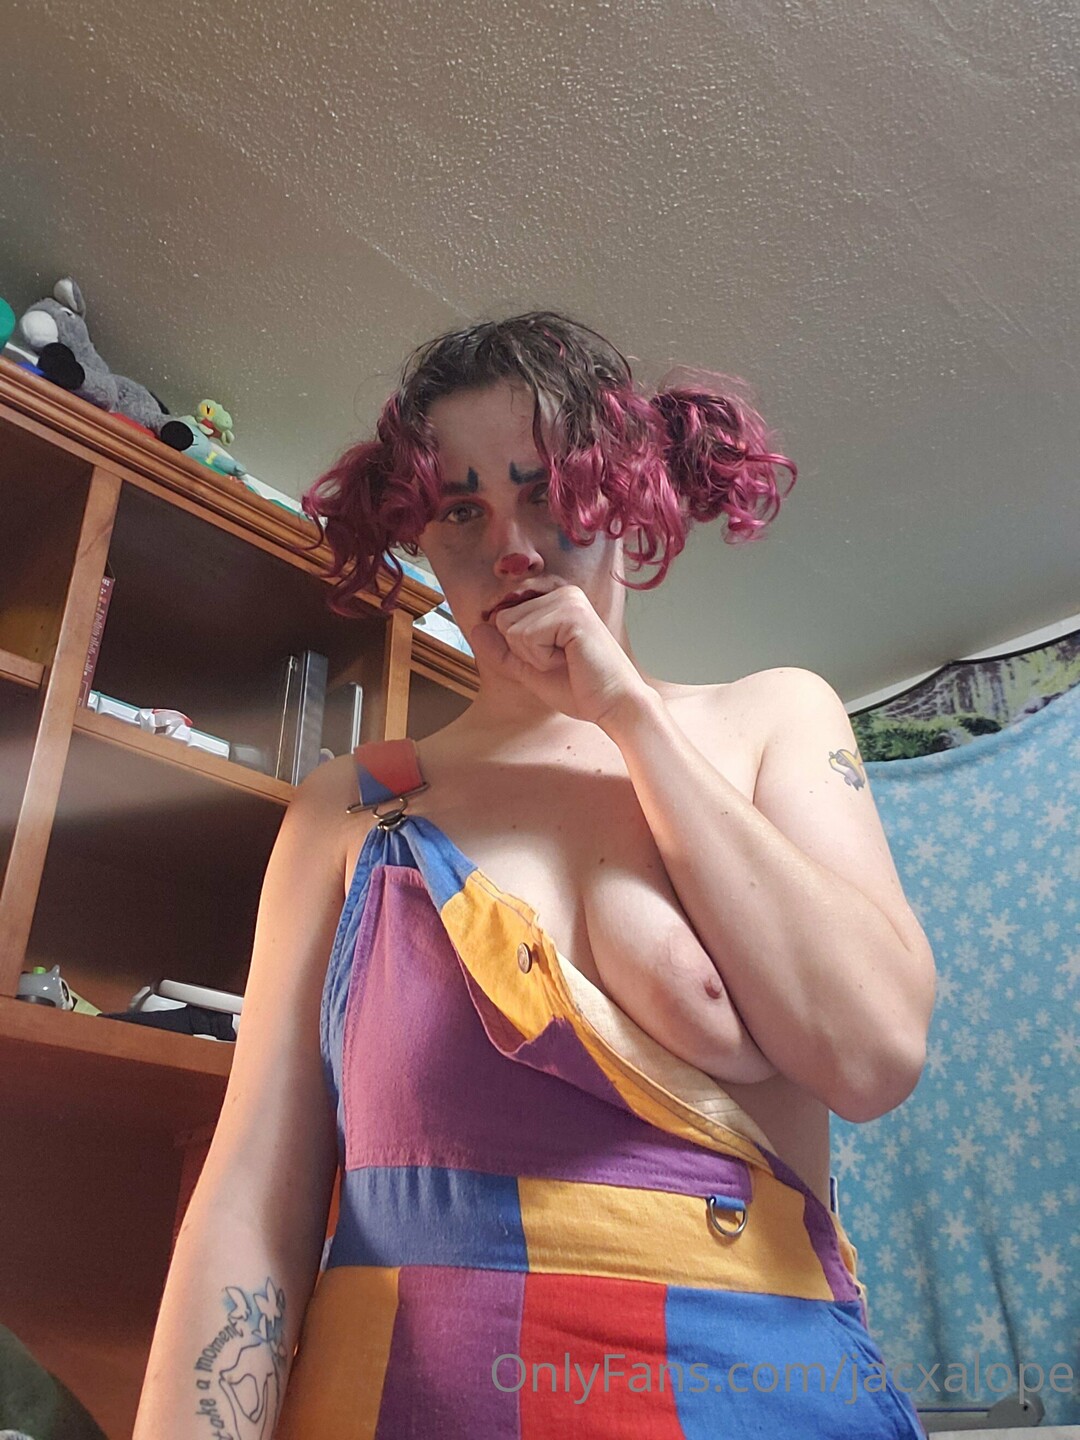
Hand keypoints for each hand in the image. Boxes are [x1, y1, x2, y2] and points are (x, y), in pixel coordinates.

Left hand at [468, 584, 653, 728]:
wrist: (613, 705)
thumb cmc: (580, 688)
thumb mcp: (530, 668)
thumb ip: (504, 649)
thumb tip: (476, 628)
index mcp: (556, 600)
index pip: (504, 618)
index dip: (521, 650)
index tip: (554, 659)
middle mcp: (563, 592)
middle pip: (503, 620)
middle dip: (525, 652)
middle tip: (561, 661)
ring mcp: (568, 599)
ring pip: (511, 627)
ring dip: (534, 656)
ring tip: (566, 660)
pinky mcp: (571, 613)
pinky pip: (526, 635)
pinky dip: (541, 657)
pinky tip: (569, 659)